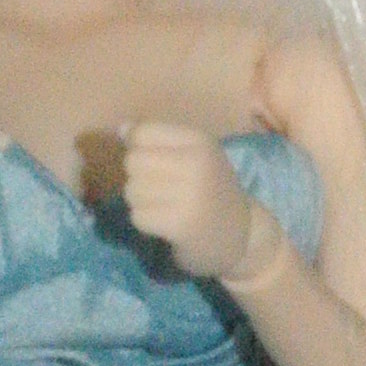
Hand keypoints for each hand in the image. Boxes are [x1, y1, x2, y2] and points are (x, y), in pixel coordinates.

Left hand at [121, 122, 260, 281]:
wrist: (243, 236)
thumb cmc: (213, 192)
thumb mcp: (195, 157)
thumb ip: (159, 142)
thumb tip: (122, 130)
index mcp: (200, 140)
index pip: (143, 133)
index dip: (138, 149)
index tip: (154, 163)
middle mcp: (197, 163)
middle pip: (133, 161)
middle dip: (137, 177)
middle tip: (158, 190)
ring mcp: (190, 195)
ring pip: (132, 190)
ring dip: (140, 202)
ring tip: (164, 207)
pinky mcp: (181, 225)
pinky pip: (138, 216)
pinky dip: (145, 222)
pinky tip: (164, 224)